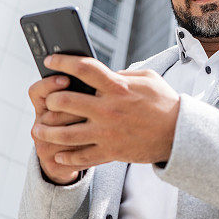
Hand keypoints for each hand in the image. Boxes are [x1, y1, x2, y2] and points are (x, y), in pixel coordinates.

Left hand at [30, 54, 180, 169]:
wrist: (180, 134)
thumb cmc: (164, 102)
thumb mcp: (146, 78)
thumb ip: (120, 74)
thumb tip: (99, 74)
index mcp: (117, 87)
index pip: (83, 69)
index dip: (62, 62)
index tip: (50, 61)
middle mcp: (108, 109)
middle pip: (65, 101)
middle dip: (51, 99)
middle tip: (48, 100)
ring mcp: (107, 133)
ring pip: (66, 133)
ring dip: (48, 130)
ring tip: (39, 128)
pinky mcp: (111, 152)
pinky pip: (81, 157)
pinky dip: (66, 156)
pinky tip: (58, 153)